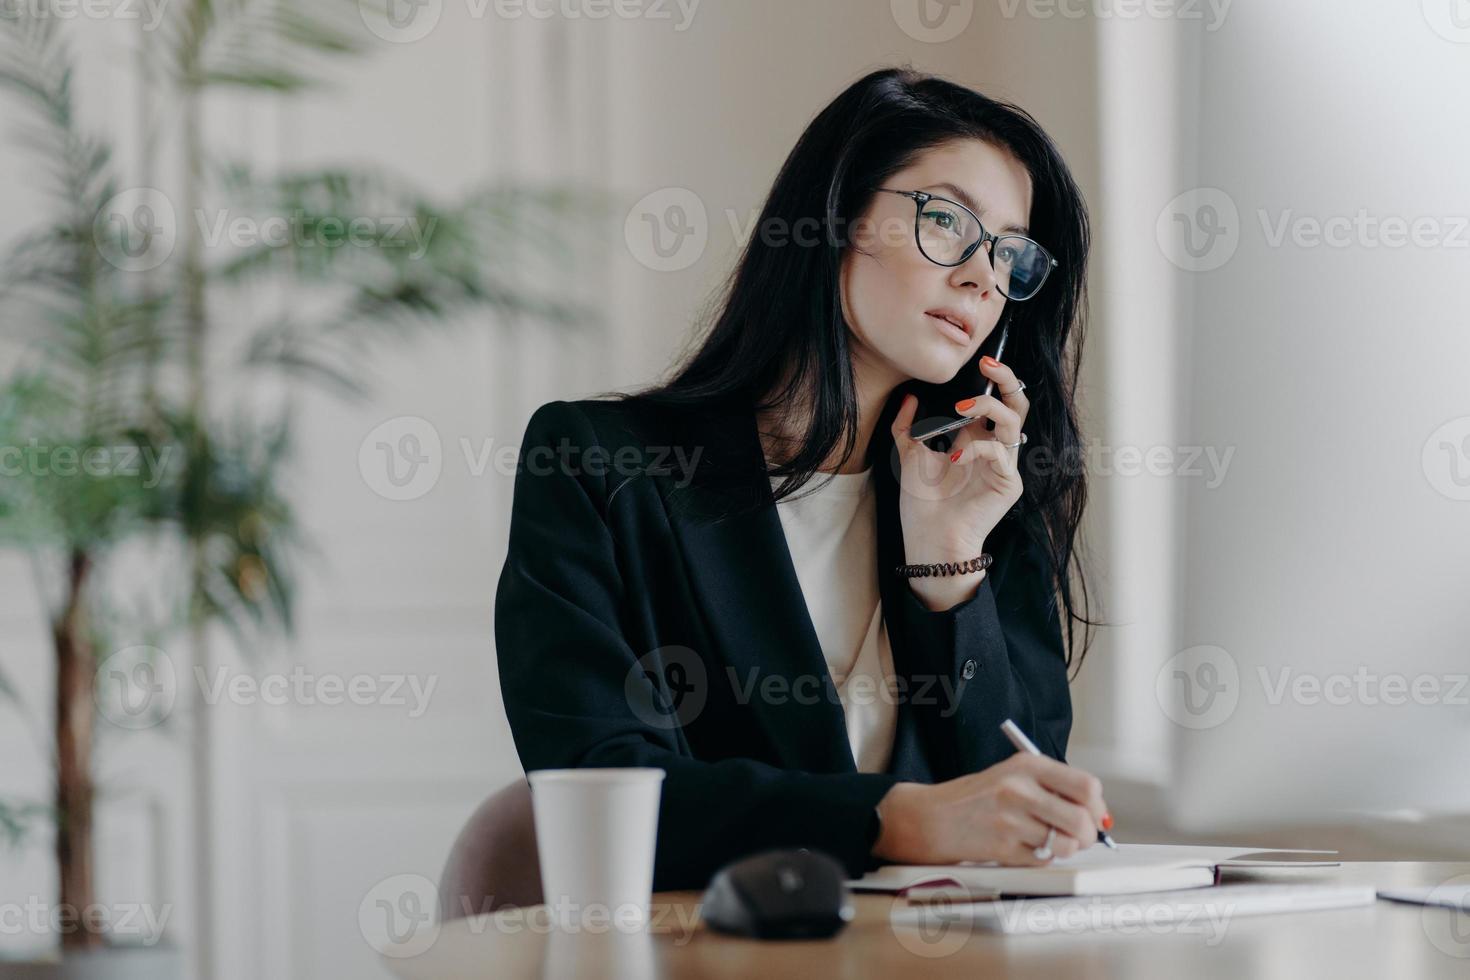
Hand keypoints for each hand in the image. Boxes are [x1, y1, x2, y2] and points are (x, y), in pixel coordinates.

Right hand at [872, 753, 1107, 865]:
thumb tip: (1097, 813)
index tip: (1095, 813)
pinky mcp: (1003, 849)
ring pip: (1066, 844)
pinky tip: (1027, 847)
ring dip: (1067, 849)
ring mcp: (1010, 821)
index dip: (1097, 805)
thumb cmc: (977, 797)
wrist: (932, 817)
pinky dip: (1042, 858)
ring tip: (1054, 842)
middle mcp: (1019, 790)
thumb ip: (1053, 787)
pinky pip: (1043, 860)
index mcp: (1027, 765)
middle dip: (1088, 834)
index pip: (1085, 786)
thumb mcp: (1013, 775)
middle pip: (1081, 819)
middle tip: (1081, 836)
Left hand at [890, 356, 1030, 605]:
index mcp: (975, 439)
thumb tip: (909, 396)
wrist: (929, 538)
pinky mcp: (1008, 483)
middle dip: (1007, 379)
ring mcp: (1004, 464)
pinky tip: (954, 458)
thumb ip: (907, 426)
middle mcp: (994, 447)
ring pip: (1014, 421)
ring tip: (961, 407)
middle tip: (988, 364)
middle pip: (1017, 403)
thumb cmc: (923, 503)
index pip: (993, 400)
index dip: (992, 378)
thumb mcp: (909, 455)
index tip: (979, 359)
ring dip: (989, 406)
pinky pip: (1000, 453)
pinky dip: (977, 449)